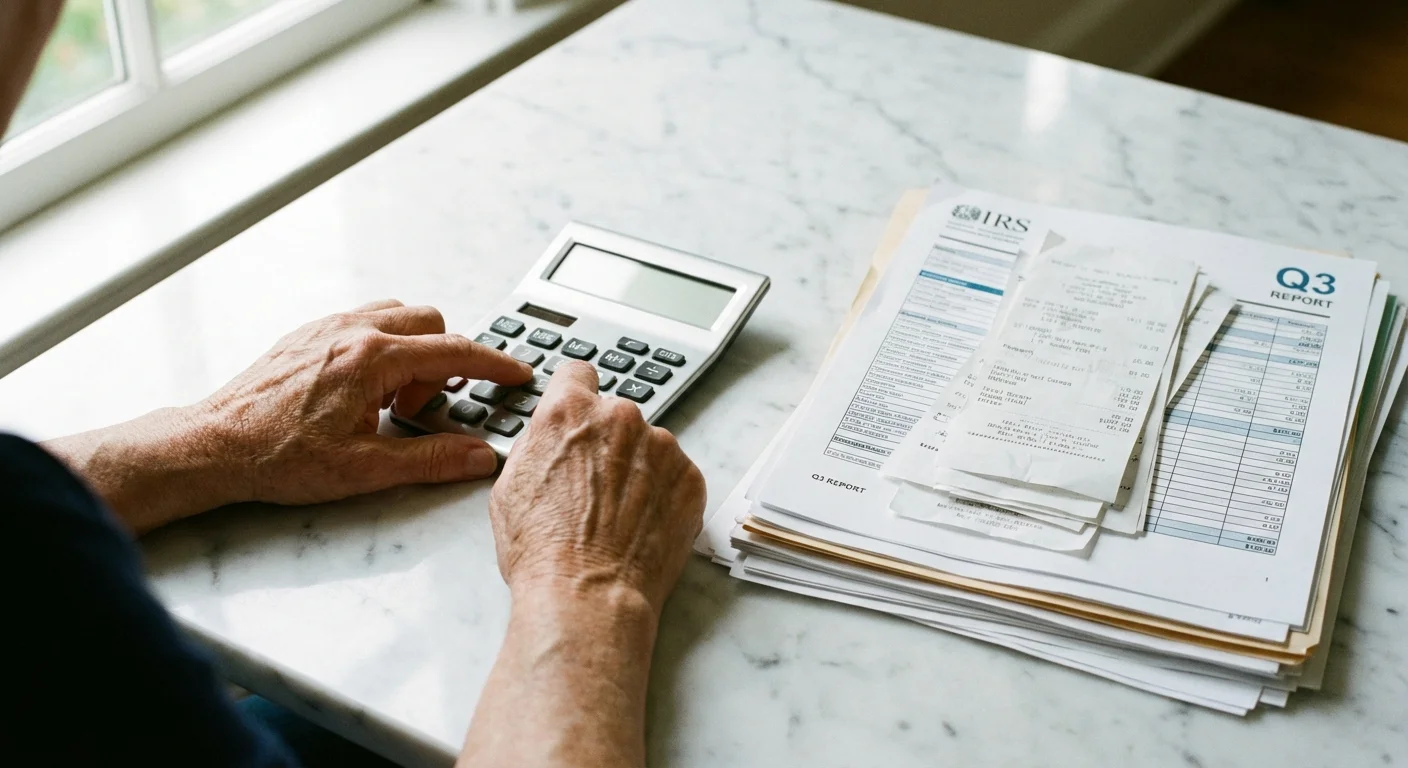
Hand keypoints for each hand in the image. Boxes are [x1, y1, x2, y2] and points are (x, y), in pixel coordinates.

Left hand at [45, 300, 531, 532]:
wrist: (215, 446)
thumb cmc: (278, 456)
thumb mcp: (365, 470)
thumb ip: (432, 460)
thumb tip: (478, 455)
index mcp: (372, 359)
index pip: (455, 350)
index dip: (495, 364)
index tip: (517, 373)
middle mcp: (352, 331)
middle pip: (431, 323)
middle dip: (445, 363)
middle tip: (425, 408)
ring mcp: (328, 327)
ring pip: (398, 316)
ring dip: (414, 351)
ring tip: (393, 401)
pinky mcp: (309, 333)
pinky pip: (366, 321)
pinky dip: (384, 348)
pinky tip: (365, 392)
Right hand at [488, 361, 706, 610]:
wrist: (587, 594)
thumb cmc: (543, 550)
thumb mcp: (510, 486)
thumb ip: (536, 446)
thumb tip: (547, 439)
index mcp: (569, 412)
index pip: (577, 374)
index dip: (576, 395)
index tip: (580, 409)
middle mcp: (619, 418)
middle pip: (616, 415)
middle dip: (607, 442)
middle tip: (593, 487)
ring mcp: (661, 447)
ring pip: (648, 446)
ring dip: (638, 469)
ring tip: (618, 515)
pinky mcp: (689, 478)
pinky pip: (675, 475)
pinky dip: (663, 494)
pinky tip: (642, 524)